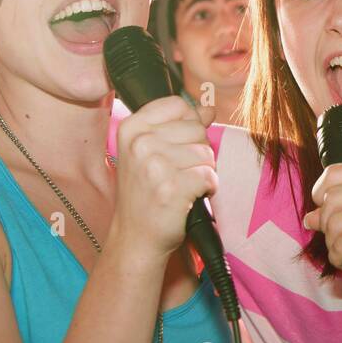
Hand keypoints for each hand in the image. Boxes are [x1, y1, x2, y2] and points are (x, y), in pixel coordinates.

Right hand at [110, 97, 217, 258]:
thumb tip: (208, 108)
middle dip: (198, 152)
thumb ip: (180, 125)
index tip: (175, 147)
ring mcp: (154, 165)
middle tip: (177, 173)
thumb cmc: (147, 193)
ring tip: (182, 186)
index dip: (188, 125)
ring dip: (203, 172)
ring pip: (206, 153)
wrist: (136, 237)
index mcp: (131, 128)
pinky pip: (210, 176)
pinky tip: (189, 197)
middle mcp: (139, 143)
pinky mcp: (172, 188)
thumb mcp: (153, 152)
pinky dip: (208, 188)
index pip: (178, 105)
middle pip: (197, 129)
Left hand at [303, 162, 341, 301]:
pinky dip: (338, 258)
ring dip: (332, 244)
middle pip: (329, 199)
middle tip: (338, 239)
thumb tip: (308, 218)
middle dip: (325, 224)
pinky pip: (339, 245)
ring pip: (331, 223)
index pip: (333, 173)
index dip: (320, 194)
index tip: (327, 213)